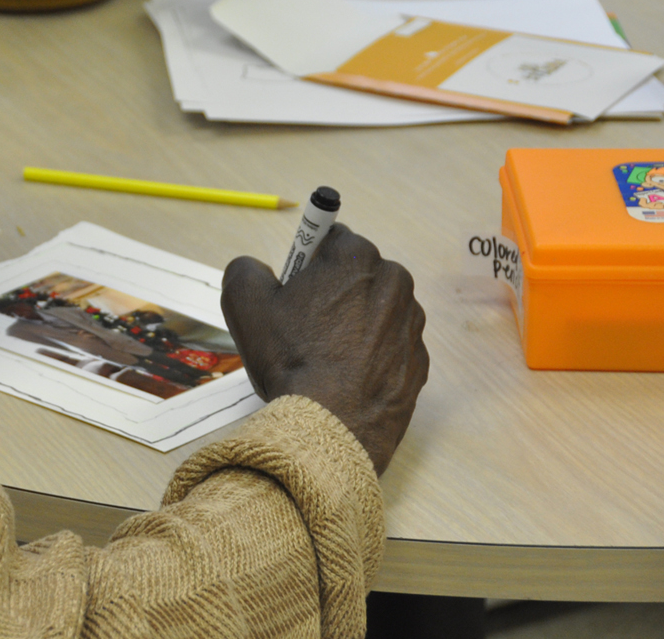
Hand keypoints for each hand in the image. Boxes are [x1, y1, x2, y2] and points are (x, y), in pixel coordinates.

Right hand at [220, 224, 428, 474]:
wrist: (332, 425)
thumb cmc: (291, 359)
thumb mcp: (243, 302)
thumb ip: (245, 268)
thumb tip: (256, 268)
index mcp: (356, 258)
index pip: (331, 237)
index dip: (307, 261)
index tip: (294, 287)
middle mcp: (394, 282)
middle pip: (357, 274)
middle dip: (333, 291)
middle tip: (304, 325)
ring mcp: (412, 323)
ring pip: (376, 310)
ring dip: (353, 322)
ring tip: (325, 356)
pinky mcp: (420, 361)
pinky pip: (390, 346)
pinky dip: (371, 354)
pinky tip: (345, 376)